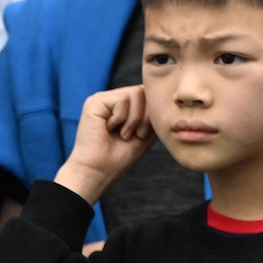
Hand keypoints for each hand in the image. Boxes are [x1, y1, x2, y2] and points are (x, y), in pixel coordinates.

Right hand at [54, 86, 154, 206]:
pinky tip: (108, 129)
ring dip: (135, 119)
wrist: (99, 171)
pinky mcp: (95, 101)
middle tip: (133, 134)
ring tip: (123, 133)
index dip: (153, 114)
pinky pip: (123, 99)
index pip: (150, 94)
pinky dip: (121, 118)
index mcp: (125, 106)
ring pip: (137, 93)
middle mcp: (114, 99)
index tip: (142, 134)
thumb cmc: (121, 156)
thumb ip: (154, 113)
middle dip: (146, 117)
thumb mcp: (147, 132)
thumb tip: (167, 97)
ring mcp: (104, 99)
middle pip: (146, 91)